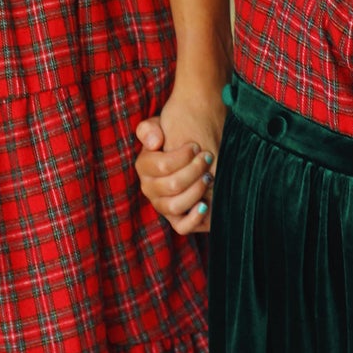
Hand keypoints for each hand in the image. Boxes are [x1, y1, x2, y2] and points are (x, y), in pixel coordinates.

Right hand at [135, 79, 223, 234]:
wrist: (194, 150)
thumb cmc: (177, 136)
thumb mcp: (160, 126)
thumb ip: (149, 129)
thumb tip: (154, 142)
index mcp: (143, 166)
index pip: (161, 166)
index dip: (182, 156)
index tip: (196, 146)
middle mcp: (149, 188)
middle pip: (171, 185)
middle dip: (194, 171)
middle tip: (207, 159)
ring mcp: (162, 205)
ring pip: (175, 206)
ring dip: (196, 191)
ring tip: (208, 177)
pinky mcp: (177, 218)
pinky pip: (181, 227)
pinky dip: (194, 219)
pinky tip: (205, 205)